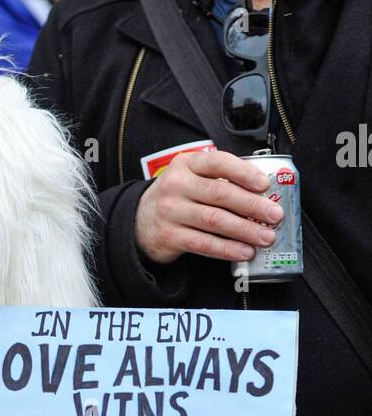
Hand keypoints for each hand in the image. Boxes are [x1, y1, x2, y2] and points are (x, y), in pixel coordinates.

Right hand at [134, 148, 283, 265]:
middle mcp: (176, 185)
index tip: (264, 184)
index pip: (217, 163)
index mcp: (186, 164)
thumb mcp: (190, 177)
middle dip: (252, 206)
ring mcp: (171, 212)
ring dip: (245, 230)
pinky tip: (244, 251)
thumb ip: (218, 179)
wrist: (140, 220)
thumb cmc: (177, 197)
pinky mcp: (170, 236)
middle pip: (220, 194)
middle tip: (274, 215)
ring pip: (215, 221)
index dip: (243, 173)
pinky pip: (204, 244)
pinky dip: (228, 249)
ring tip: (266, 237)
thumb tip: (262, 194)